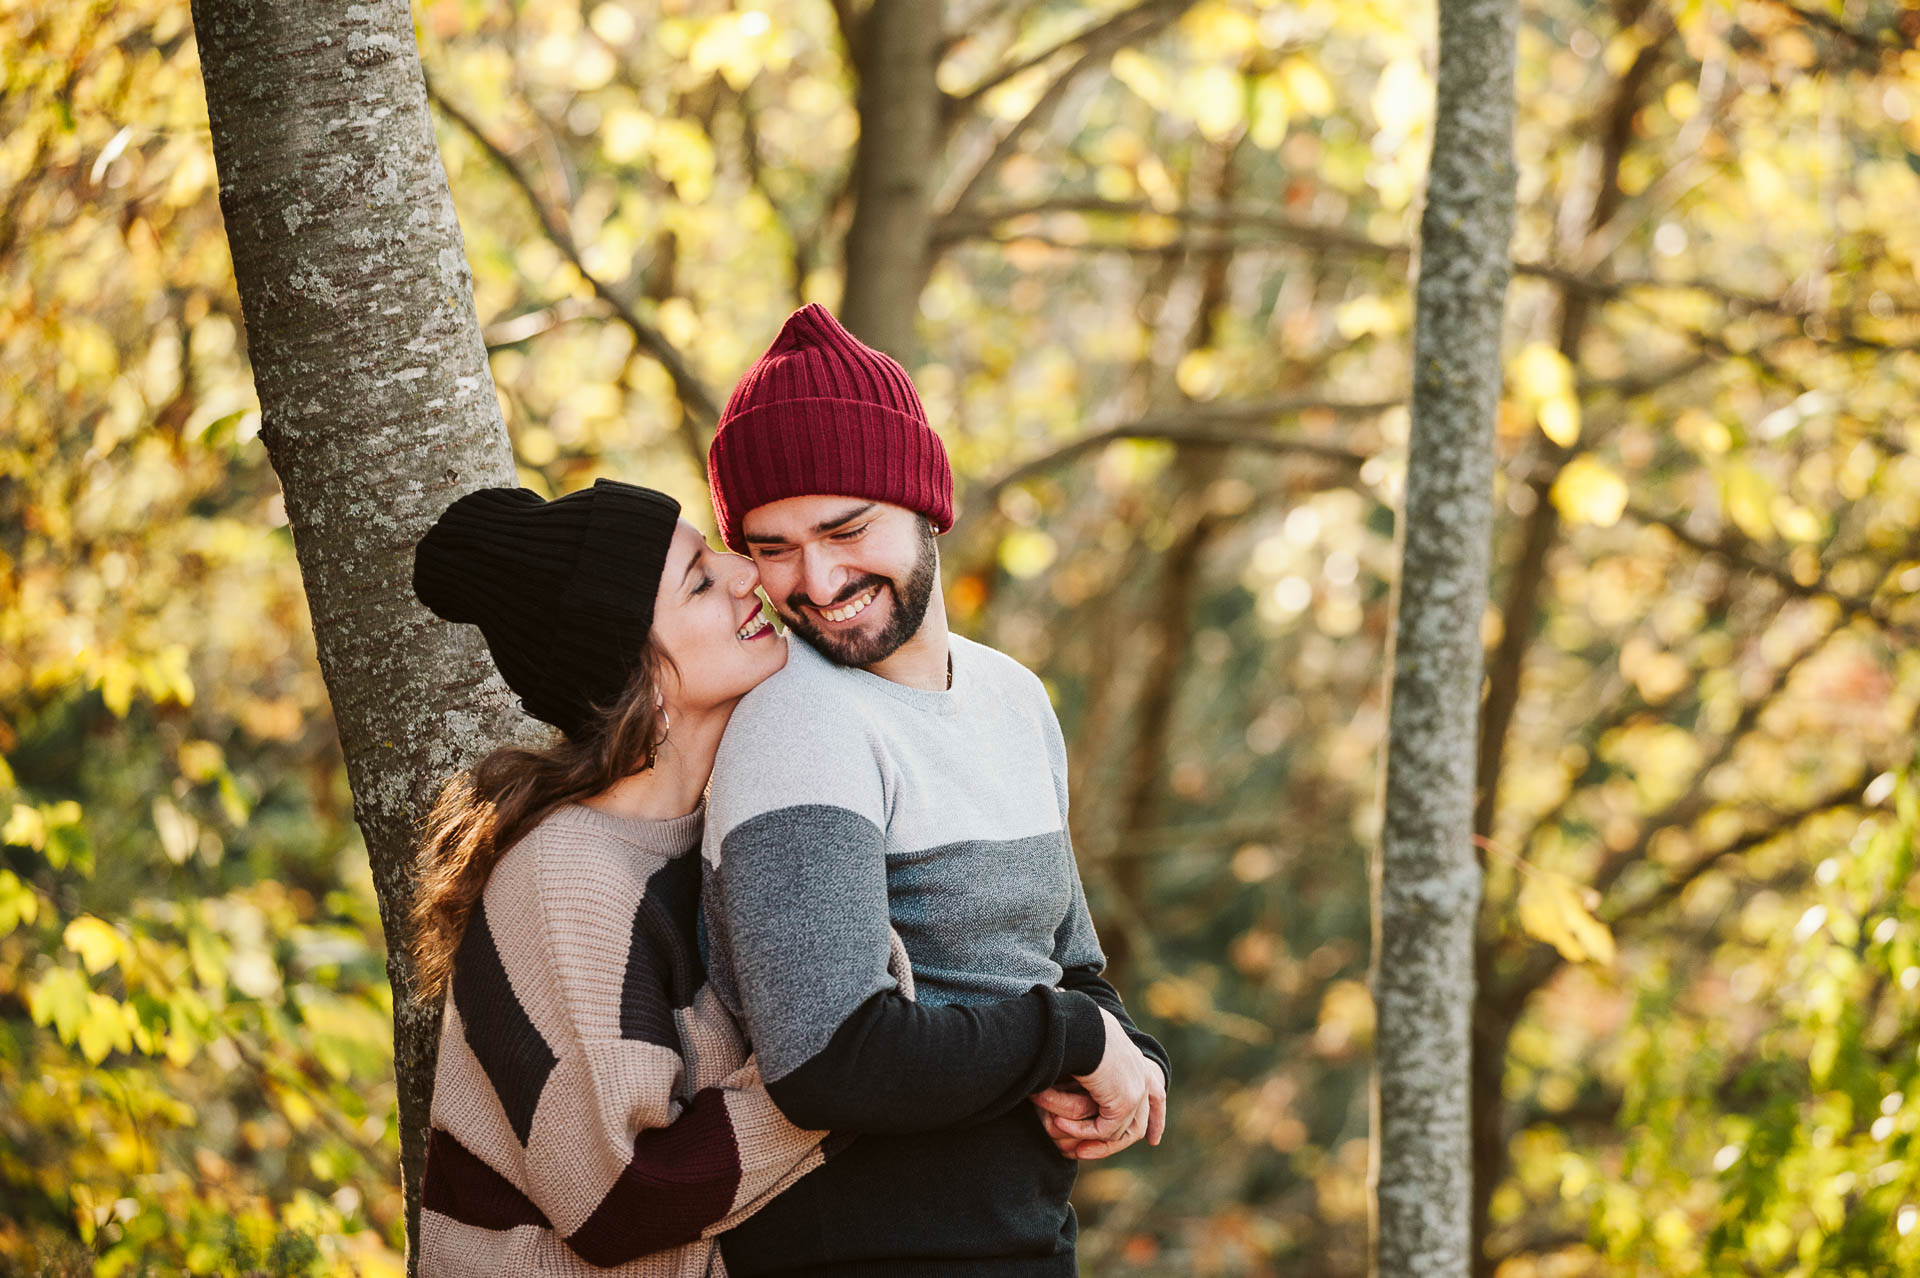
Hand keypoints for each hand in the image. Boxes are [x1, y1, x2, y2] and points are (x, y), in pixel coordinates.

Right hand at [1038, 1010, 1167, 1158]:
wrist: (1081, 1024)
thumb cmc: (1075, 1028)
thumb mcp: (1088, 1045)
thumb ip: (1092, 1061)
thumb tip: (1082, 1062)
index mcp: (1135, 1061)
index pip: (1156, 1094)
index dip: (1156, 1117)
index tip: (1154, 1140)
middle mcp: (1141, 1076)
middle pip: (1141, 1120)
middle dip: (1121, 1141)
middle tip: (1090, 1152)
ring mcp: (1136, 1090)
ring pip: (1122, 1131)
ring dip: (1095, 1141)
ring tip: (1071, 1146)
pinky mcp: (1124, 1102)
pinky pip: (1104, 1129)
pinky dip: (1082, 1131)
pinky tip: (1060, 1125)